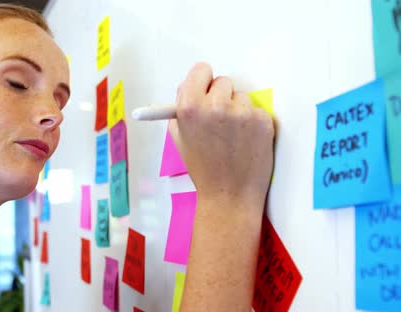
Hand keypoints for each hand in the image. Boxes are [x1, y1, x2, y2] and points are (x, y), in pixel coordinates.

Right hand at [169, 62, 274, 210]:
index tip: (205, 91)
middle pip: (222, 81)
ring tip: (232, 136)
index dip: (202, 82)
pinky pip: (255, 110)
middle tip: (219, 121)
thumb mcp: (179, 137)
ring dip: (237, 110)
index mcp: (189, 107)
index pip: (200, 70)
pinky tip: (245, 141)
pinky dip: (252, 123)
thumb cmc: (203, 167)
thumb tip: (189, 86)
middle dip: (220, 97)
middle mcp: (215, 105)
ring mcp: (241, 112)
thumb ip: (181, 108)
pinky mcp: (262, 120)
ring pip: (241, 96)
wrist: (229, 194)